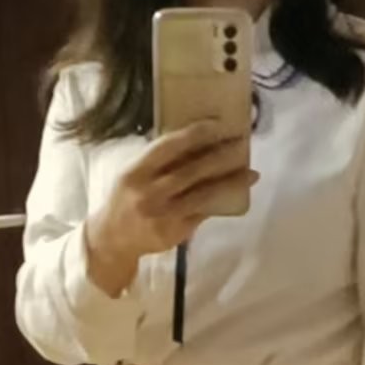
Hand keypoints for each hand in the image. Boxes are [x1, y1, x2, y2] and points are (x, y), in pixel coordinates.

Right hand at [85, 121, 258, 295]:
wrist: (113, 240)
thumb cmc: (126, 199)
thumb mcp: (132, 174)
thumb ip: (157, 160)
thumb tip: (194, 139)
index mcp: (135, 172)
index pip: (168, 147)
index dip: (194, 134)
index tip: (217, 124)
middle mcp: (149, 193)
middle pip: (191, 170)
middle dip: (220, 155)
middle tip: (241, 143)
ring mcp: (164, 214)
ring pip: (203, 193)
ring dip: (230, 181)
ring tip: (251, 172)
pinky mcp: (175, 231)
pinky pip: (203, 212)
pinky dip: (220, 201)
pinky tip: (236, 192)